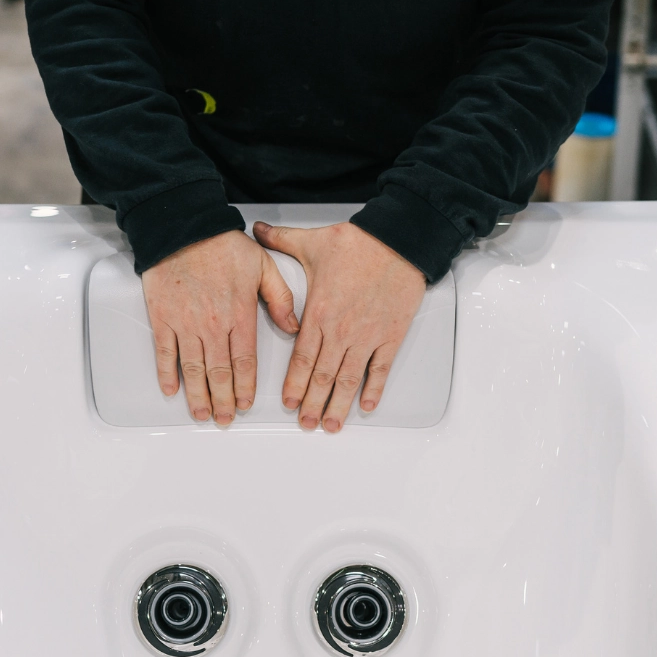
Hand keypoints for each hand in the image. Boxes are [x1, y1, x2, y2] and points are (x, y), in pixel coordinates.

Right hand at [141, 230, 298, 423]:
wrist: (182, 227)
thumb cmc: (222, 244)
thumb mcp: (263, 265)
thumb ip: (281, 298)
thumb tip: (293, 326)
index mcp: (239, 314)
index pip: (244, 362)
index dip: (245, 388)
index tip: (246, 404)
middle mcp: (212, 324)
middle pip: (219, 373)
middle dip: (223, 401)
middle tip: (224, 418)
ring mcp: (185, 323)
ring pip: (193, 370)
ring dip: (198, 396)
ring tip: (202, 414)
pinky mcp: (163, 318)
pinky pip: (165, 353)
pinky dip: (167, 374)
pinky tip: (172, 390)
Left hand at [253, 221, 425, 432]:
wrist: (399, 241)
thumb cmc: (358, 243)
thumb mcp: (312, 240)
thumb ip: (281, 241)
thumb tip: (257, 231)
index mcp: (318, 313)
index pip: (301, 358)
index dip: (294, 384)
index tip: (290, 402)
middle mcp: (340, 330)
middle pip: (322, 376)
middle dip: (313, 403)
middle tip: (307, 424)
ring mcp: (367, 336)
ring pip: (349, 379)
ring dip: (339, 405)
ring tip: (332, 425)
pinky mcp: (390, 335)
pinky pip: (380, 369)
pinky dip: (374, 389)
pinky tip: (367, 406)